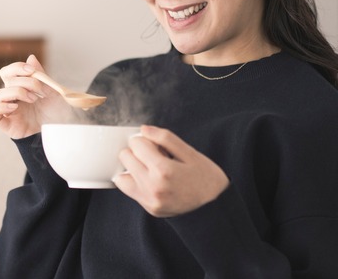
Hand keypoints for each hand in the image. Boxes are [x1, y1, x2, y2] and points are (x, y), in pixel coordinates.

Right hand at [0, 54, 73, 138]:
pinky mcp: (6, 124)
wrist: (59, 129)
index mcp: (20, 86)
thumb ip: (41, 75)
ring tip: (33, 100)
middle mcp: (12, 97)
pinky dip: (2, 109)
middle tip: (40, 91)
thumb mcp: (52, 91)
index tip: (31, 70)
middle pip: (7, 81)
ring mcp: (8, 110)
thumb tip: (31, 57)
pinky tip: (16, 108)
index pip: (8, 72)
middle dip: (25, 82)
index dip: (16, 68)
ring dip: (16, 93)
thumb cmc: (55, 110)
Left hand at [113, 125, 228, 217]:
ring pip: (121, 177)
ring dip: (132, 168)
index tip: (155, 144)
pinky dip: (135, 182)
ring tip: (150, 168)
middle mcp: (152, 187)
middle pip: (125, 157)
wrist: (216, 208)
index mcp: (163, 170)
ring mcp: (149, 200)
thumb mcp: (191, 153)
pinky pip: (130, 191)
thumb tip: (144, 129)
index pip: (136, 144)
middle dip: (137, 151)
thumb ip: (165, 138)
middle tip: (155, 155)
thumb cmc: (207, 178)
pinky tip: (151, 180)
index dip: (145, 139)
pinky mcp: (149, 208)